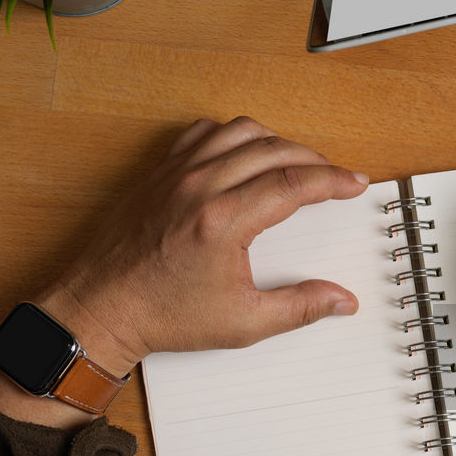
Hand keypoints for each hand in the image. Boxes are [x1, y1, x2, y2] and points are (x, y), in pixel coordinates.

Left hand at [0, 117, 368, 428]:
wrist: (103, 309)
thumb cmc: (163, 315)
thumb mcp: (244, 322)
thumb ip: (301, 308)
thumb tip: (341, 300)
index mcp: (222, 222)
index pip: (293, 183)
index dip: (332, 180)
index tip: (353, 183)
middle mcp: (198, 188)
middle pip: (274, 150)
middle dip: (314, 160)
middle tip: (333, 177)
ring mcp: (175, 175)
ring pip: (240, 132)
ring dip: (277, 142)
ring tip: (296, 162)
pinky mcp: (158, 173)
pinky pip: (203, 133)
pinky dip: (233, 135)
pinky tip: (245, 153)